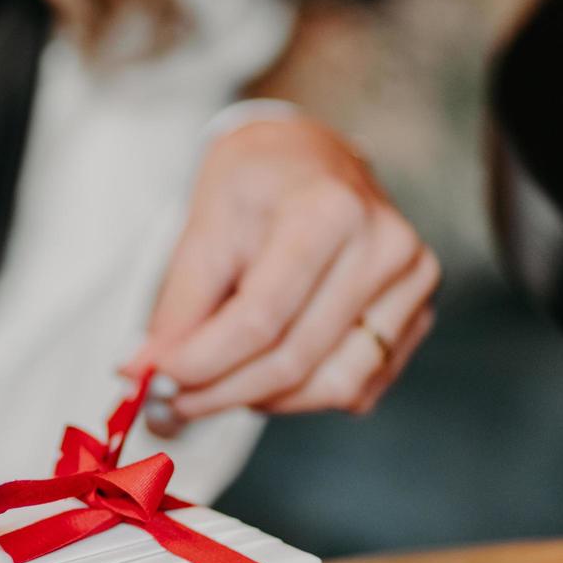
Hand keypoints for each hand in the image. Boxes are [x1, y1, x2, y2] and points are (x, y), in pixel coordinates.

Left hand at [128, 116, 439, 423]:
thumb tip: (146, 374)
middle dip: (220, 392)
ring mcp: (412, 286)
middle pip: (293, 359)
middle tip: (167, 403)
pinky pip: (356, 388)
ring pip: (330, 387)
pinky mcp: (417, 317)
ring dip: (259, 399)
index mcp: (330, 212)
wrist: (308, 158)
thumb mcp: (204, 228)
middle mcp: (385, 248)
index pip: (260, 319)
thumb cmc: (254, 185)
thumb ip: (178, 308)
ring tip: (214, 381)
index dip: (202, 362)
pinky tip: (262, 369)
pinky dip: (299, 395)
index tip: (152, 381)